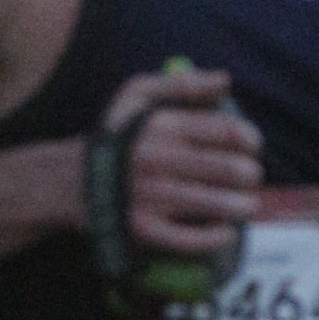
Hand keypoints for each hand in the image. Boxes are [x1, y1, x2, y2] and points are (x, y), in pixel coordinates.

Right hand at [108, 68, 262, 255]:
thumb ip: (181, 83)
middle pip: (233, 170)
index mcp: (163, 125)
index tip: (251, 148)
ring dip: (244, 206)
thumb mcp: (135, 94)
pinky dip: (218, 237)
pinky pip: (193, 239)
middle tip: (248, 178)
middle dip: (251, 176)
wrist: (67, 180)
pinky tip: (225, 230)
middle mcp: (160, 160)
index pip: (229, 132)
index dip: (252, 141)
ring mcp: (153, 197)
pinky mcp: (145, 228)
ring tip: (245, 205)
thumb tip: (225, 80)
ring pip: (220, 205)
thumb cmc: (113, 136)